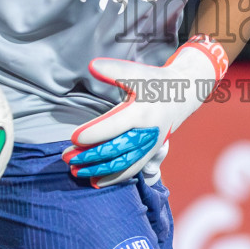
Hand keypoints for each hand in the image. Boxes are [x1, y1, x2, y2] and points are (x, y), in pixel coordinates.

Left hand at [65, 36, 228, 187]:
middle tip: (67, 157)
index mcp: (142, 112)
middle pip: (115, 149)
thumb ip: (114, 70)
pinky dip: (114, 178)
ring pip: (123, 164)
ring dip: (99, 171)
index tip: (73, 138)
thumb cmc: (156, 82)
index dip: (93, 133)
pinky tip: (95, 182)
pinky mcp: (151, 152)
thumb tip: (92, 65)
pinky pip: (133, 170)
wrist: (183, 94)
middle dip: (89, 156)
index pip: (114, 126)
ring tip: (77, 172)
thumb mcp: (137, 72)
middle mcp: (147, 132)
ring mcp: (150, 145)